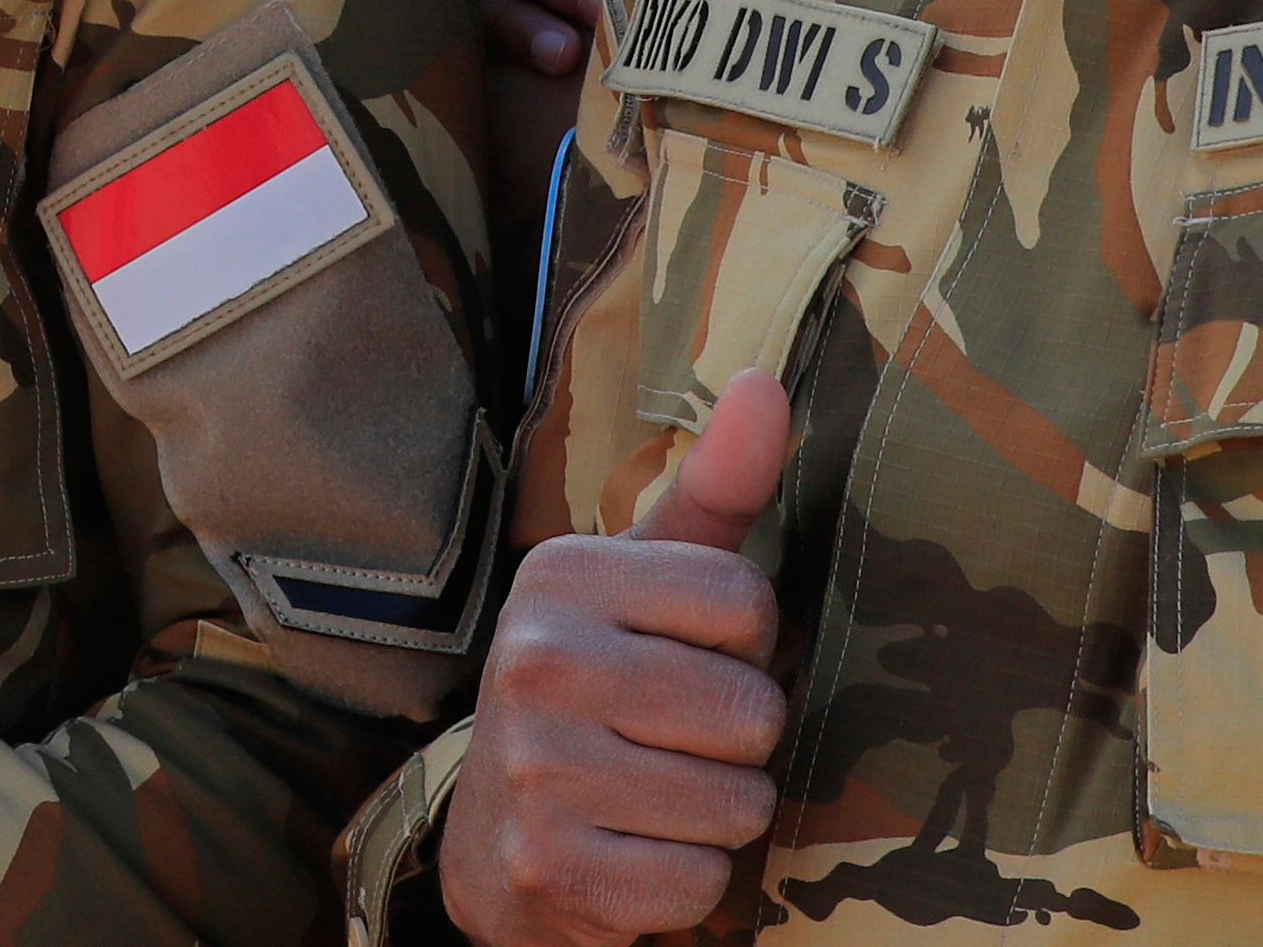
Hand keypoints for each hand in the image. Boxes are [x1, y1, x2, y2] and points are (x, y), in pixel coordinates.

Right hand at [443, 370, 795, 946]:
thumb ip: (717, 488)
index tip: (685, 659)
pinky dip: (686, 882)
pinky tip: (634, 854)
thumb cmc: (601, 686)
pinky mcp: (551, 868)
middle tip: (673, 740)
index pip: (748, 604)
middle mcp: (535, 662)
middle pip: (753, 712)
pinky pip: (699, 882)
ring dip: (717, 815)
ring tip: (657, 796)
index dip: (744, 647)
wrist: (497, 838)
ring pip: (738, 803)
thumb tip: (765, 380)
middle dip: (737, 742)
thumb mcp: (648, 581)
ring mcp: (536, 769)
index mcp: (563, 577)